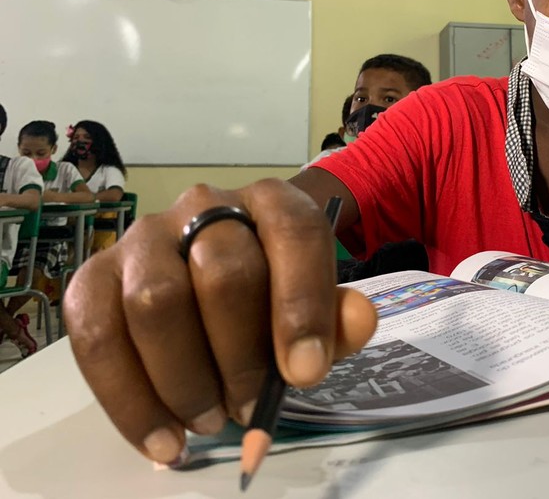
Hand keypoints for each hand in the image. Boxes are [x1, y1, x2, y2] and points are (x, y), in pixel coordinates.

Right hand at [63, 179, 377, 463]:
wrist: (223, 271)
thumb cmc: (276, 294)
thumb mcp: (318, 305)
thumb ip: (341, 317)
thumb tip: (359, 320)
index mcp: (273, 202)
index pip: (295, 234)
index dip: (301, 305)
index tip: (305, 375)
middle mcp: (205, 206)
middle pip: (222, 272)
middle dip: (241, 356)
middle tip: (251, 408)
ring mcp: (144, 236)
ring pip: (155, 303)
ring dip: (185, 380)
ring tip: (211, 421)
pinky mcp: (95, 275)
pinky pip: (95, 335)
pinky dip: (129, 399)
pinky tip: (163, 439)